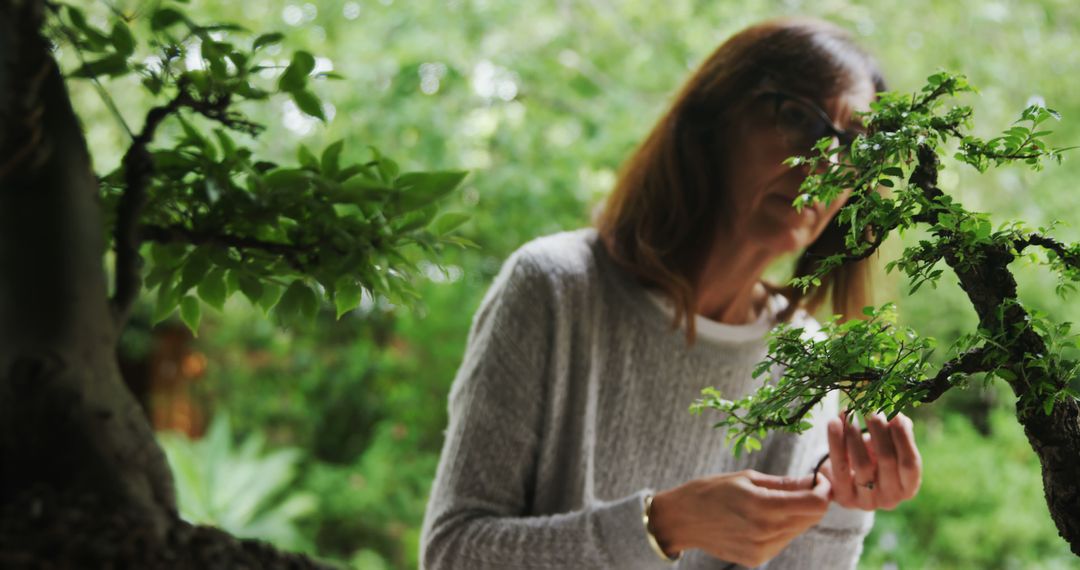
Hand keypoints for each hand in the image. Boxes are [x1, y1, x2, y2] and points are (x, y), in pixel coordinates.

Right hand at [650, 469, 830, 566]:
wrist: (681, 520)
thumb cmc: (710, 491)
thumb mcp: (745, 478)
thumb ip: (783, 483)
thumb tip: (812, 480)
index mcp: (762, 505)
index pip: (815, 504)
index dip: (824, 490)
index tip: (818, 480)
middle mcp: (765, 531)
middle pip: (811, 517)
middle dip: (813, 500)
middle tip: (802, 486)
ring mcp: (762, 548)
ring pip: (799, 530)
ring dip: (797, 515)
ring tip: (776, 501)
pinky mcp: (757, 558)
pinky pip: (783, 541)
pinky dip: (782, 528)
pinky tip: (763, 518)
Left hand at [819, 410, 921, 510]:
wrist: (843, 478)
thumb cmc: (873, 458)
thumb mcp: (889, 447)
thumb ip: (897, 431)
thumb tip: (897, 415)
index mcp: (908, 487)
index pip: (910, 463)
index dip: (904, 437)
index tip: (895, 414)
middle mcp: (890, 498)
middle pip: (887, 460)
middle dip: (879, 431)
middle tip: (870, 410)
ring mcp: (865, 501)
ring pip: (862, 464)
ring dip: (856, 434)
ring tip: (851, 413)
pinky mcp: (842, 496)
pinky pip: (839, 465)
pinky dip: (836, 440)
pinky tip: (835, 421)